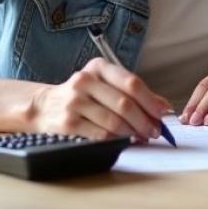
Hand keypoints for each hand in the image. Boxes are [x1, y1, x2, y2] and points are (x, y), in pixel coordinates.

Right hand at [29, 58, 169, 140]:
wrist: (44, 106)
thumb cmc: (83, 95)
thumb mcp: (105, 85)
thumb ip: (133, 93)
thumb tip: (162, 106)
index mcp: (99, 67)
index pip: (131, 83)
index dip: (151, 100)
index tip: (163, 113)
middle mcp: (85, 80)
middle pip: (125, 103)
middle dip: (144, 120)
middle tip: (155, 131)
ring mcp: (74, 101)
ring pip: (114, 120)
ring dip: (133, 132)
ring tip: (142, 137)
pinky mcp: (67, 122)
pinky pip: (100, 134)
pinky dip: (116, 139)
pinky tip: (124, 140)